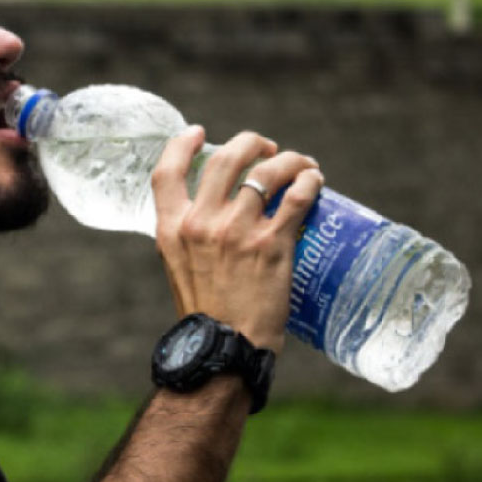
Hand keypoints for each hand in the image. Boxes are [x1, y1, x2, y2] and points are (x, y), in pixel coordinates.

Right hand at [152, 127, 322, 352]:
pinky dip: (309, 181)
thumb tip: (208, 215)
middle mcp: (201, 223)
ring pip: (266, 171)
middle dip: (249, 143)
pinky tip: (315, 180)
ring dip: (288, 160)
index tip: (198, 132)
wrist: (224, 349)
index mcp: (172, 229)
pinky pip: (296, 197)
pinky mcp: (272, 244)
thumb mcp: (178, 267)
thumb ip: (187, 237)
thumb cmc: (205, 314)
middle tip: (265, 148)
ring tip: (300, 164)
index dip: (181, 144)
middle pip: (225, 159)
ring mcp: (237, 231)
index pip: (166, 172)